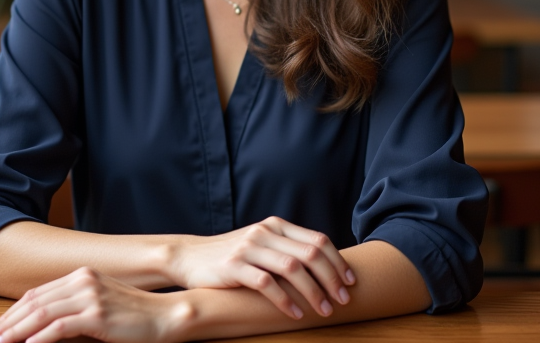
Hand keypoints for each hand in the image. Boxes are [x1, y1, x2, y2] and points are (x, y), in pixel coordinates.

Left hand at [0, 267, 186, 342]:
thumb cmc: (133, 315)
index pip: (36, 295)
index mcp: (80, 276)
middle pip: (33, 303)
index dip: (11, 313)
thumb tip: (41, 326)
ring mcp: (90, 295)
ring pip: (41, 314)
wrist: (164, 315)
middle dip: (6, 324)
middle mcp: (82, 280)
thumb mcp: (99, 304)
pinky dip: (39, 338)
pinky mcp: (97, 314)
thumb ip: (72, 308)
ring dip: (15, 332)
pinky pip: (59, 327)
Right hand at [167, 216, 354, 319]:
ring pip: (293, 267)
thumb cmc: (231, 256)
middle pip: (310, 253)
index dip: (338, 261)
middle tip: (342, 300)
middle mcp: (265, 232)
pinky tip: (295, 314)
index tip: (350, 281)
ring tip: (323, 310)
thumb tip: (324, 268)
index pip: (317, 239)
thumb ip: (286, 249)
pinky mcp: (234, 266)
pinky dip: (285, 300)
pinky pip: (267, 283)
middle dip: (332, 278)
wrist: (189, 257)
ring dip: (313, 291)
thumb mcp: (261, 244)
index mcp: (276, 226)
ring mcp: (249, 248)